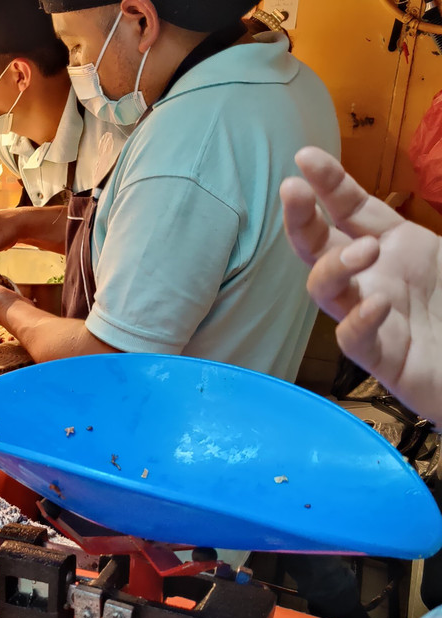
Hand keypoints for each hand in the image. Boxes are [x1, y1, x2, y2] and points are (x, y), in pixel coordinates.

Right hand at [281, 146, 441, 422]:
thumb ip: (426, 222)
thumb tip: (388, 206)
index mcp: (394, 247)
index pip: (348, 208)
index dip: (327, 182)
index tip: (304, 156)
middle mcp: (373, 279)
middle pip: (319, 246)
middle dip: (301, 218)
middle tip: (293, 191)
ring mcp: (372, 318)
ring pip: (325, 291)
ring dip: (332, 267)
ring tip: (363, 252)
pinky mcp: (382, 359)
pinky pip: (354, 339)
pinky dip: (359, 321)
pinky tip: (377, 305)